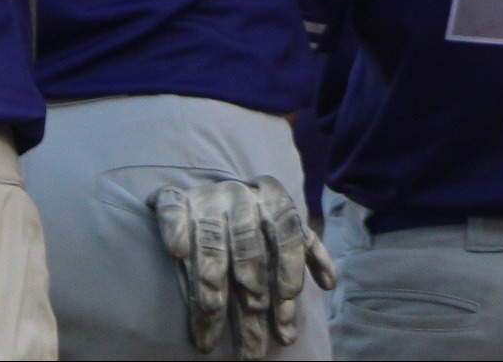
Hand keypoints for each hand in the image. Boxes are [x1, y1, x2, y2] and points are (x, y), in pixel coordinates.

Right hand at [150, 175, 335, 359]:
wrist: (211, 196)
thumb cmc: (257, 224)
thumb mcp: (285, 233)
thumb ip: (308, 257)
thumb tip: (329, 286)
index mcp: (273, 198)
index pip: (288, 230)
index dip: (290, 263)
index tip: (291, 297)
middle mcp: (240, 194)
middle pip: (248, 239)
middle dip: (253, 274)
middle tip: (255, 307)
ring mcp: (206, 196)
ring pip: (211, 236)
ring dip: (212, 272)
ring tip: (213, 306)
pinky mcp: (173, 198)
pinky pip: (173, 209)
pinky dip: (176, 228)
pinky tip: (177, 250)